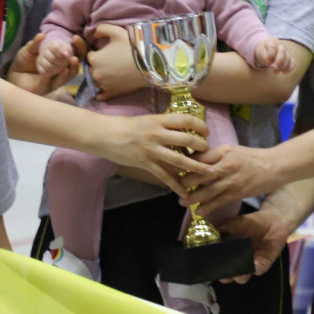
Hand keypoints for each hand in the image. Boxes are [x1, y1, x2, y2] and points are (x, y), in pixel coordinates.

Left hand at [4, 35, 78, 95]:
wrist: (14, 74)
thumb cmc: (24, 61)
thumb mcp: (29, 50)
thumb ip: (35, 43)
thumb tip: (42, 35)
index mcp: (59, 58)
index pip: (74, 51)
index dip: (78, 46)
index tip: (75, 38)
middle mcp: (60, 69)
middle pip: (74, 64)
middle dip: (76, 55)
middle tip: (74, 48)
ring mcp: (55, 79)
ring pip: (68, 74)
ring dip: (71, 67)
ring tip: (72, 59)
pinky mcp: (49, 87)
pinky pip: (58, 82)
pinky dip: (62, 75)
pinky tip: (64, 69)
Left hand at [85, 24, 147, 97]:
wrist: (149, 64)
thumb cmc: (132, 46)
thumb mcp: (116, 31)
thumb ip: (101, 29)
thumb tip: (93, 34)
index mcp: (94, 59)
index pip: (90, 55)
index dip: (98, 53)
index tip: (108, 52)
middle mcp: (95, 73)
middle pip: (92, 69)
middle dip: (99, 65)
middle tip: (112, 62)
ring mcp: (103, 85)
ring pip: (96, 81)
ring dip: (101, 77)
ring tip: (114, 73)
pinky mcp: (111, 93)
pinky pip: (100, 96)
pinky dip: (102, 92)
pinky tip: (108, 86)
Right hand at [96, 111, 210, 182]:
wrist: (104, 134)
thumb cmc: (125, 126)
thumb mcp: (147, 120)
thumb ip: (164, 125)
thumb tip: (182, 131)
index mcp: (159, 120)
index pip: (186, 120)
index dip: (200, 126)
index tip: (206, 132)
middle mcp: (157, 134)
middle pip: (187, 140)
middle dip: (202, 146)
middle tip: (208, 151)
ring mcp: (152, 150)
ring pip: (179, 160)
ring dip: (197, 167)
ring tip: (210, 172)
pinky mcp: (146, 163)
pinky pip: (165, 176)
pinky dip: (176, 185)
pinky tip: (184, 192)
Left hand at [178, 144, 283, 208]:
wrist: (274, 166)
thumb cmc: (253, 158)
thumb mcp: (232, 150)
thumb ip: (216, 155)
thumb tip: (196, 161)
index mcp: (223, 151)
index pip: (198, 157)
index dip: (184, 164)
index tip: (174, 170)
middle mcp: (225, 164)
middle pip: (198, 174)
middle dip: (184, 182)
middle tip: (174, 187)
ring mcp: (230, 179)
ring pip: (205, 190)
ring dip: (192, 197)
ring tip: (182, 202)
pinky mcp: (237, 192)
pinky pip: (217, 202)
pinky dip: (206, 208)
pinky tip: (199, 212)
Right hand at [213, 206, 294, 283]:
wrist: (272, 221)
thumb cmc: (250, 223)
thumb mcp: (234, 223)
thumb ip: (224, 228)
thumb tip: (211, 232)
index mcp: (225, 254)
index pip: (215, 266)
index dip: (211, 268)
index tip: (208, 266)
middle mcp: (236, 263)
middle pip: (226, 277)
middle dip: (224, 276)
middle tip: (222, 272)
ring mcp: (249, 265)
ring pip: (241, 278)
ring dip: (238, 275)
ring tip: (238, 270)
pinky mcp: (263, 264)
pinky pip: (258, 270)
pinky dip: (256, 267)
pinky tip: (255, 261)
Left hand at [252, 38, 293, 74]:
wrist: (267, 48)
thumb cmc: (263, 51)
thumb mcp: (260, 52)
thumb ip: (264, 57)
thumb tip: (270, 64)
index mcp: (272, 42)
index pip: (273, 47)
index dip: (271, 55)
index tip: (267, 61)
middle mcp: (281, 46)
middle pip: (282, 52)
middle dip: (278, 61)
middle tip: (273, 68)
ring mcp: (286, 52)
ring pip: (288, 58)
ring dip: (282, 66)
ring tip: (275, 72)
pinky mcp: (289, 58)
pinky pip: (292, 62)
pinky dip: (289, 68)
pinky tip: (284, 72)